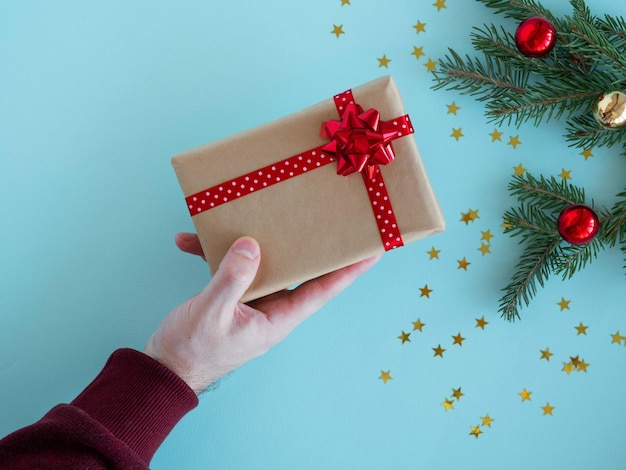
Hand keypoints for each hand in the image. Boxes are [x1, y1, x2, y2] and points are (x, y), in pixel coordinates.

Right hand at [144, 233, 379, 392]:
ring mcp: (250, 303)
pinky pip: (230, 270)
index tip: (373, 251)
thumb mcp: (212, 313)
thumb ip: (232, 279)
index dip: (348, 271)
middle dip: (308, 244)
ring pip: (263, 265)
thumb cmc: (190, 351)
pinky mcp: (230, 297)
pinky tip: (189, 242)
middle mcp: (270, 309)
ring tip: (243, 214)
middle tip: (322, 216)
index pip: (322, 291)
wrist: (162, 370)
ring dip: (249, 243)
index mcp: (277, 319)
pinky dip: (213, 256)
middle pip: (298, 272)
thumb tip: (252, 246)